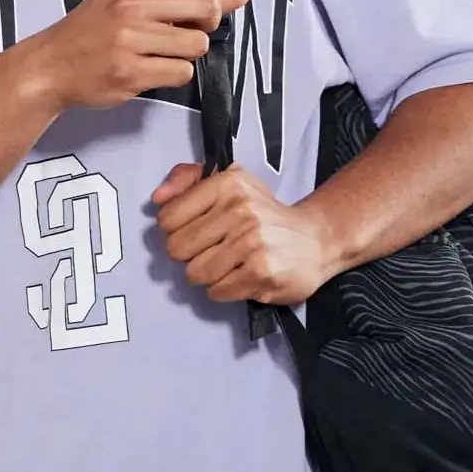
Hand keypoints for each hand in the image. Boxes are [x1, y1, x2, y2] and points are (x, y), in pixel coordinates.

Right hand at [12, 0, 256, 112]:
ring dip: (186, 52)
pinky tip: (149, 68)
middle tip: (193, 25)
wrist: (51, 64)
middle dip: (210, 19)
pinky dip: (173, 73)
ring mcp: (130, 37)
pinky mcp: (130, 70)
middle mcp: (132, 2)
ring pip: (196, 44)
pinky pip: (181, 72)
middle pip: (206, 4)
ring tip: (157, 51)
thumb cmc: (96, 28)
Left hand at [151, 162, 342, 303]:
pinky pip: (216, 291)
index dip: (175, 230)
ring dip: (206, 275)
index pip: (168, 218)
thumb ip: (188, 179)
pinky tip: (241, 276)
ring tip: (227, 264)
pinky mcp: (260, 273)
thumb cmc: (263, 212)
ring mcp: (250, 243)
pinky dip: (224, 289)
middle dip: (189, 255)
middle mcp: (239, 211)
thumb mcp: (229, 182)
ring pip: (194, 273)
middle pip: (177, 249)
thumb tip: (157, 197)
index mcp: (227, 185)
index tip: (195, 230)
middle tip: (211, 250)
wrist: (315, 240)